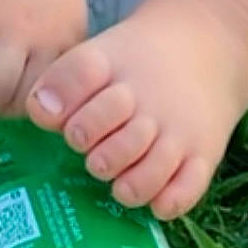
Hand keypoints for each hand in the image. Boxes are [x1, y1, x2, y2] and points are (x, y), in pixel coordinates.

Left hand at [27, 0, 247, 218]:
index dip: (67, 106)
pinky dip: (168, 201)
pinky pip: (188, 188)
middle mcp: (149, 99)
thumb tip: (41, 113)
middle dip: (99, 156)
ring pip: (151, 171)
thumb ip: (63, 82)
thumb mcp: (99, 55)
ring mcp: (179, 129)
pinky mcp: (203, 153)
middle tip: (95, 156)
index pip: (82, 80)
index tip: (68, 125)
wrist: (206, 45)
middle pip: (117, 141)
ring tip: (120, 183)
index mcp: (113, 67)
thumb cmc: (135, 62)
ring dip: (130, 185)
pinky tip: (155, 201)